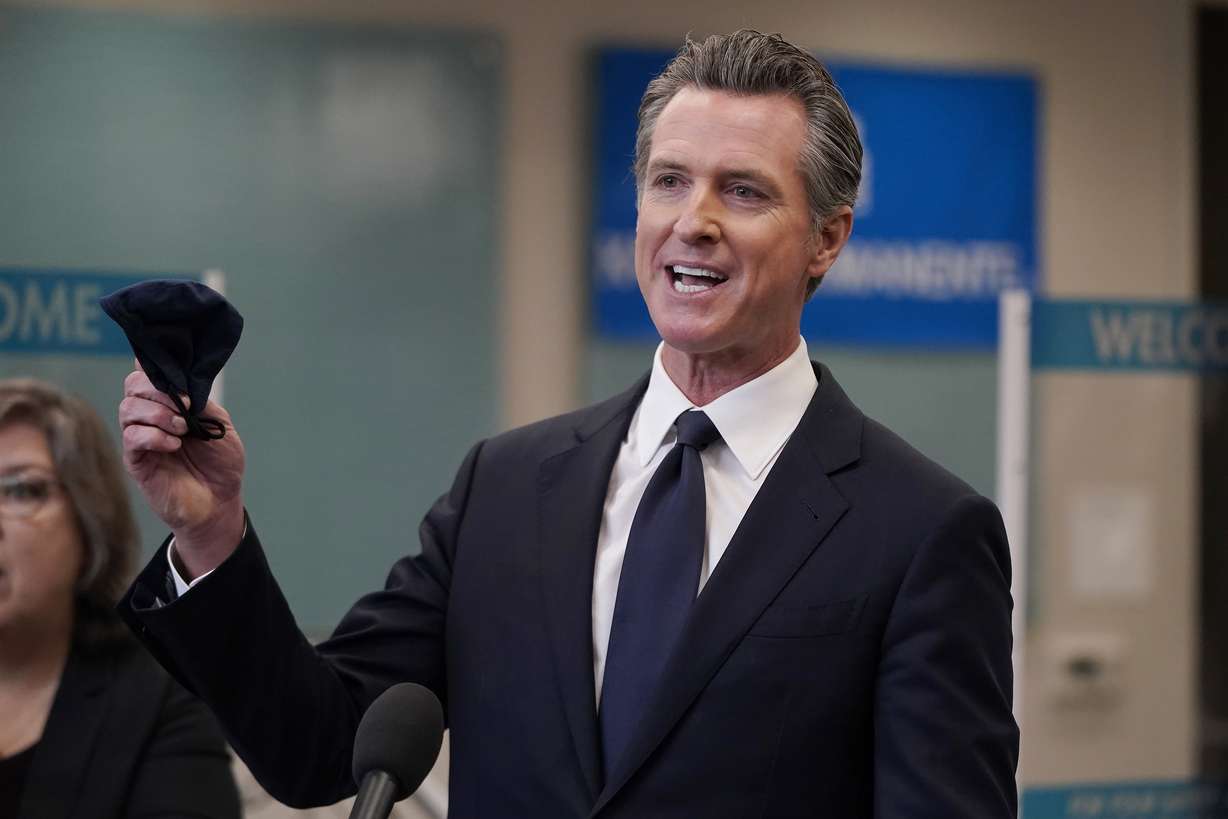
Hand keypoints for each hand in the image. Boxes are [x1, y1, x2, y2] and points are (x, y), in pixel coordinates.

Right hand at [119, 366, 246, 577]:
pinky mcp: (136, 460)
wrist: (220, 500)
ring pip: (129, 409)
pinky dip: (153, 435)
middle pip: (133, 385)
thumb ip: (200, 402)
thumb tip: (180, 384)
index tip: (178, 379)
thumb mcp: (219, 425)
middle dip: (159, 390)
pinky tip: (173, 444)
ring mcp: (140, 438)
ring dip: (158, 414)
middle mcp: (150, 416)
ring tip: (182, 429)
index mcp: (169, 403)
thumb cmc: (220, 463)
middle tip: (184, 407)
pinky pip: (132, 437)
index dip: (156, 367)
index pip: (147, 373)